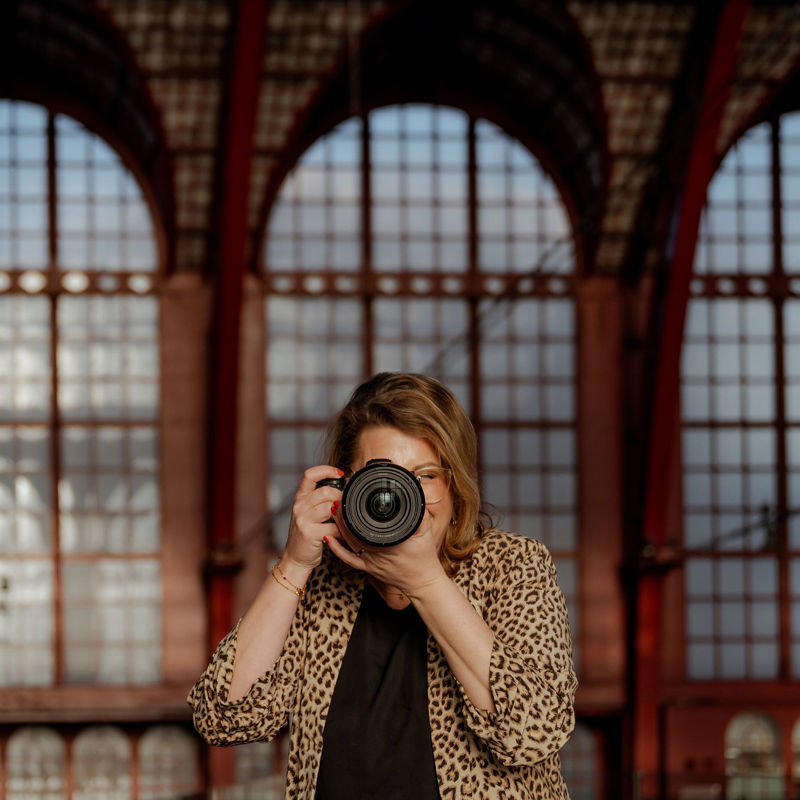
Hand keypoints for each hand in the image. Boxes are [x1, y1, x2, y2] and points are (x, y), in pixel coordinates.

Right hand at [281, 465, 342, 572]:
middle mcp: (299, 506)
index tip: (340, 473)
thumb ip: (320, 499)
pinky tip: (344, 533)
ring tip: (346, 519)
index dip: (326, 470)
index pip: (310, 475)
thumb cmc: (307, 533)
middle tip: (347, 505)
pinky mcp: (310, 533)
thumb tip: (344, 487)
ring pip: (330, 507)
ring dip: (343, 514)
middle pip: (325, 491)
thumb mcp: (308, 512)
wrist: (295, 558)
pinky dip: (343, 530)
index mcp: (300, 498)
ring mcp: (303, 520)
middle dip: (341, 496)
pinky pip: (334, 526)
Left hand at [325, 509, 447, 597]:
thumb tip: (416, 495)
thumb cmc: (425, 558)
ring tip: (333, 512)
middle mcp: (378, 553)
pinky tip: (330, 539)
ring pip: (349, 543)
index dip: (355, 510)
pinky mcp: (368, 568)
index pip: (367, 524)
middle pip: (354, 531)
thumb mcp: (425, 532)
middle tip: (338, 500)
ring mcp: (371, 562)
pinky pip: (349, 559)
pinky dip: (337, 549)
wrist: (422, 582)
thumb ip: (420, 513)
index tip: (350, 497)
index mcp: (391, 543)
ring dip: (339, 527)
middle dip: (344, 515)